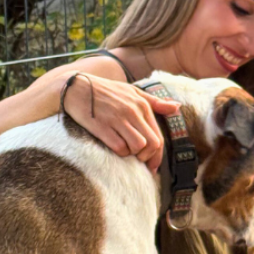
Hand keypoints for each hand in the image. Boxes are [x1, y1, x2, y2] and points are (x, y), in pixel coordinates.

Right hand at [60, 75, 180, 172]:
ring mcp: (117, 119)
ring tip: (126, 151)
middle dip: (147, 158)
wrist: (76, 87)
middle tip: (139, 162)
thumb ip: (155, 102)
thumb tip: (177, 107)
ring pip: (138, 147)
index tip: (152, 166)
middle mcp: (132, 112)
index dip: (157, 156)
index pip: (158, 136)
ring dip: (133, 155)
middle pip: (152, 144)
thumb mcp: (132, 91)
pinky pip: (119, 147)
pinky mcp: (103, 126)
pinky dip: (119, 152)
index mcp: (142, 105)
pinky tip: (114, 147)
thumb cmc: (105, 90)